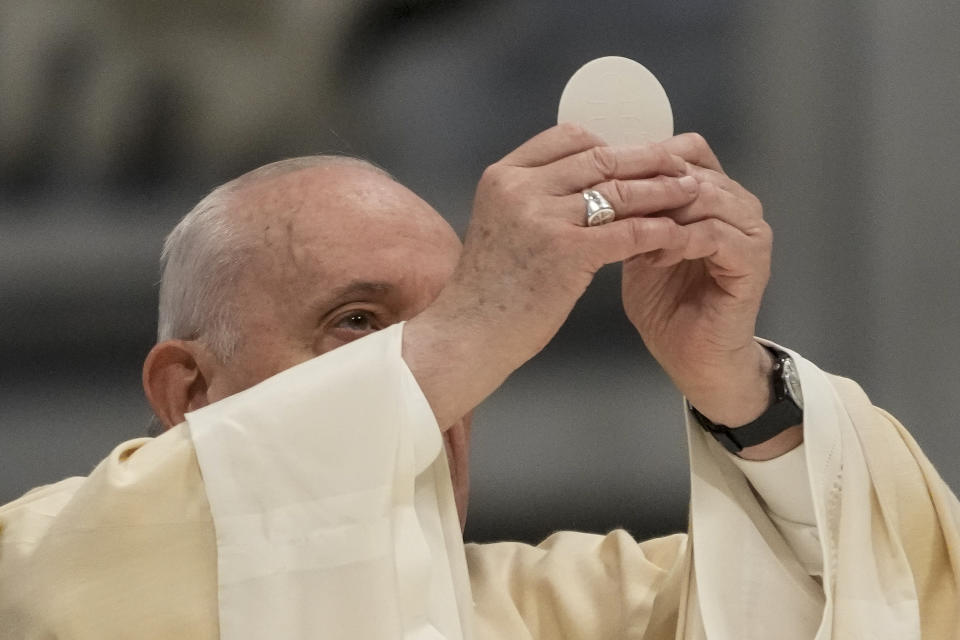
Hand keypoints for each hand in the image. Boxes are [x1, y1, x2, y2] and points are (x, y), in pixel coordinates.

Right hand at [404, 124, 701, 428]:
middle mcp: (522, 187)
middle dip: (647, 159)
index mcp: (504, 175)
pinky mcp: (567, 252)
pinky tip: (678, 234)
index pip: (569, 137)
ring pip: (619, 190)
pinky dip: (657, 229)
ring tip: (692, 192)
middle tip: (680, 165)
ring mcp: (543, 217)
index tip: (636, 157)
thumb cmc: (489, 289)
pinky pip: (627, 230)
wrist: (469, 333)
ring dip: (662, 190)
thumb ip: (534, 198)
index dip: (610, 144)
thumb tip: (585, 186)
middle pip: (600, 157)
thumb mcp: (501, 224)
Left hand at [621, 133, 774, 427]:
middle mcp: (737, 204)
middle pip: (694, 170)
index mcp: (713, 195)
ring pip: (705, 197)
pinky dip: (681, 240)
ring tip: (630, 232)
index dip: (646, 158)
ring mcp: (749, 230)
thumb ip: (632, 213)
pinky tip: (655, 256)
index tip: (605, 176)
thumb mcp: (638, 248)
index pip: (687, 152)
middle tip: (611, 203)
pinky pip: (715, 234)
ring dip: (663, 212)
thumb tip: (598, 179)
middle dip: (649, 184)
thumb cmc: (666, 305)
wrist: (692, 358)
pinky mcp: (752, 261)